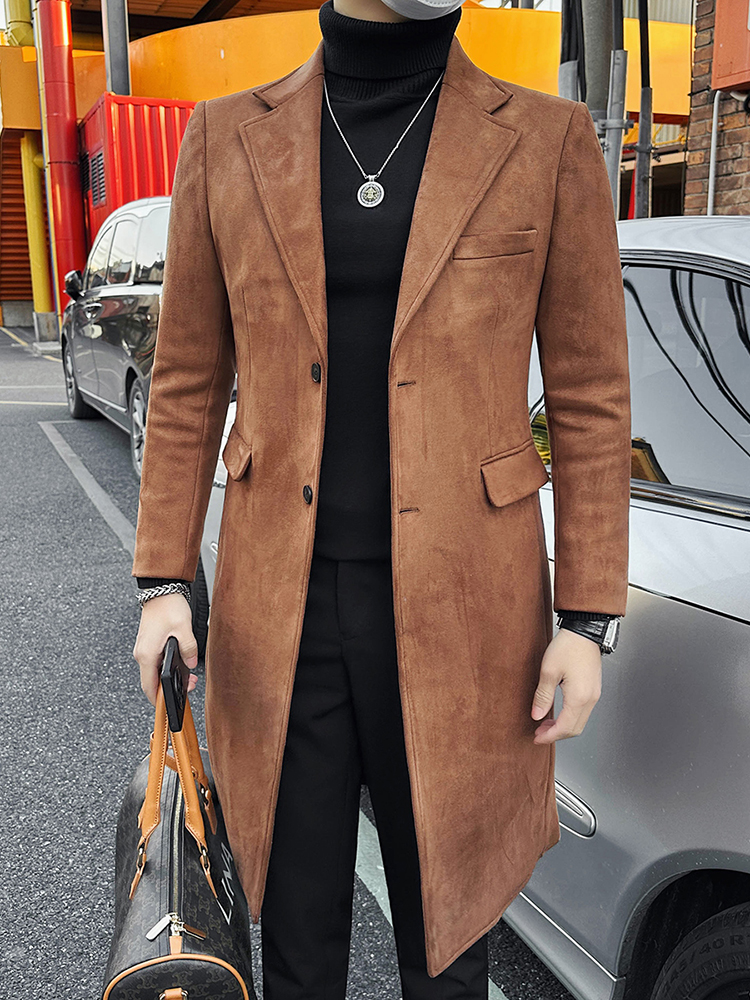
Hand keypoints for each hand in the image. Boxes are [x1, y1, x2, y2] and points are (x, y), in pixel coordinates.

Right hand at [133, 593, 199, 705]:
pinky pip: (155, 662)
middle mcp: (142, 654)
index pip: (149, 686)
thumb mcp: (183, 628)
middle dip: (168, 689)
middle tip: (188, 688)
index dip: (158, 700)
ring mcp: (144, 649)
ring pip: (153, 672)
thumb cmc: (168, 607)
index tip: (169, 707)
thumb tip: (191, 664)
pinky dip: (165, 668)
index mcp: (147, 654)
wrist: (160, 590)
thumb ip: (188, 649)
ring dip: (168, 678)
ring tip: (188, 677)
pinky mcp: (148, 644)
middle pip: (151, 681)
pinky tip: (180, 665)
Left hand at [530, 627, 601, 743]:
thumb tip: (536, 716)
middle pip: (574, 729)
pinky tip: (558, 712)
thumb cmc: (567, 647)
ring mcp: (594, 695)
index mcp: (579, 697)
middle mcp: (590, 699)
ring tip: (545, 723)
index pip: (564, 728)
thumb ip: (543, 696)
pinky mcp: (594, 689)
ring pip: (580, 722)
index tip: (536, 738)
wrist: (584, 632)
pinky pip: (583, 712)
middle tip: (539, 732)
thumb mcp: (549, 671)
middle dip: (556, 734)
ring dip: (563, 726)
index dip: (549, 736)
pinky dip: (570, 717)